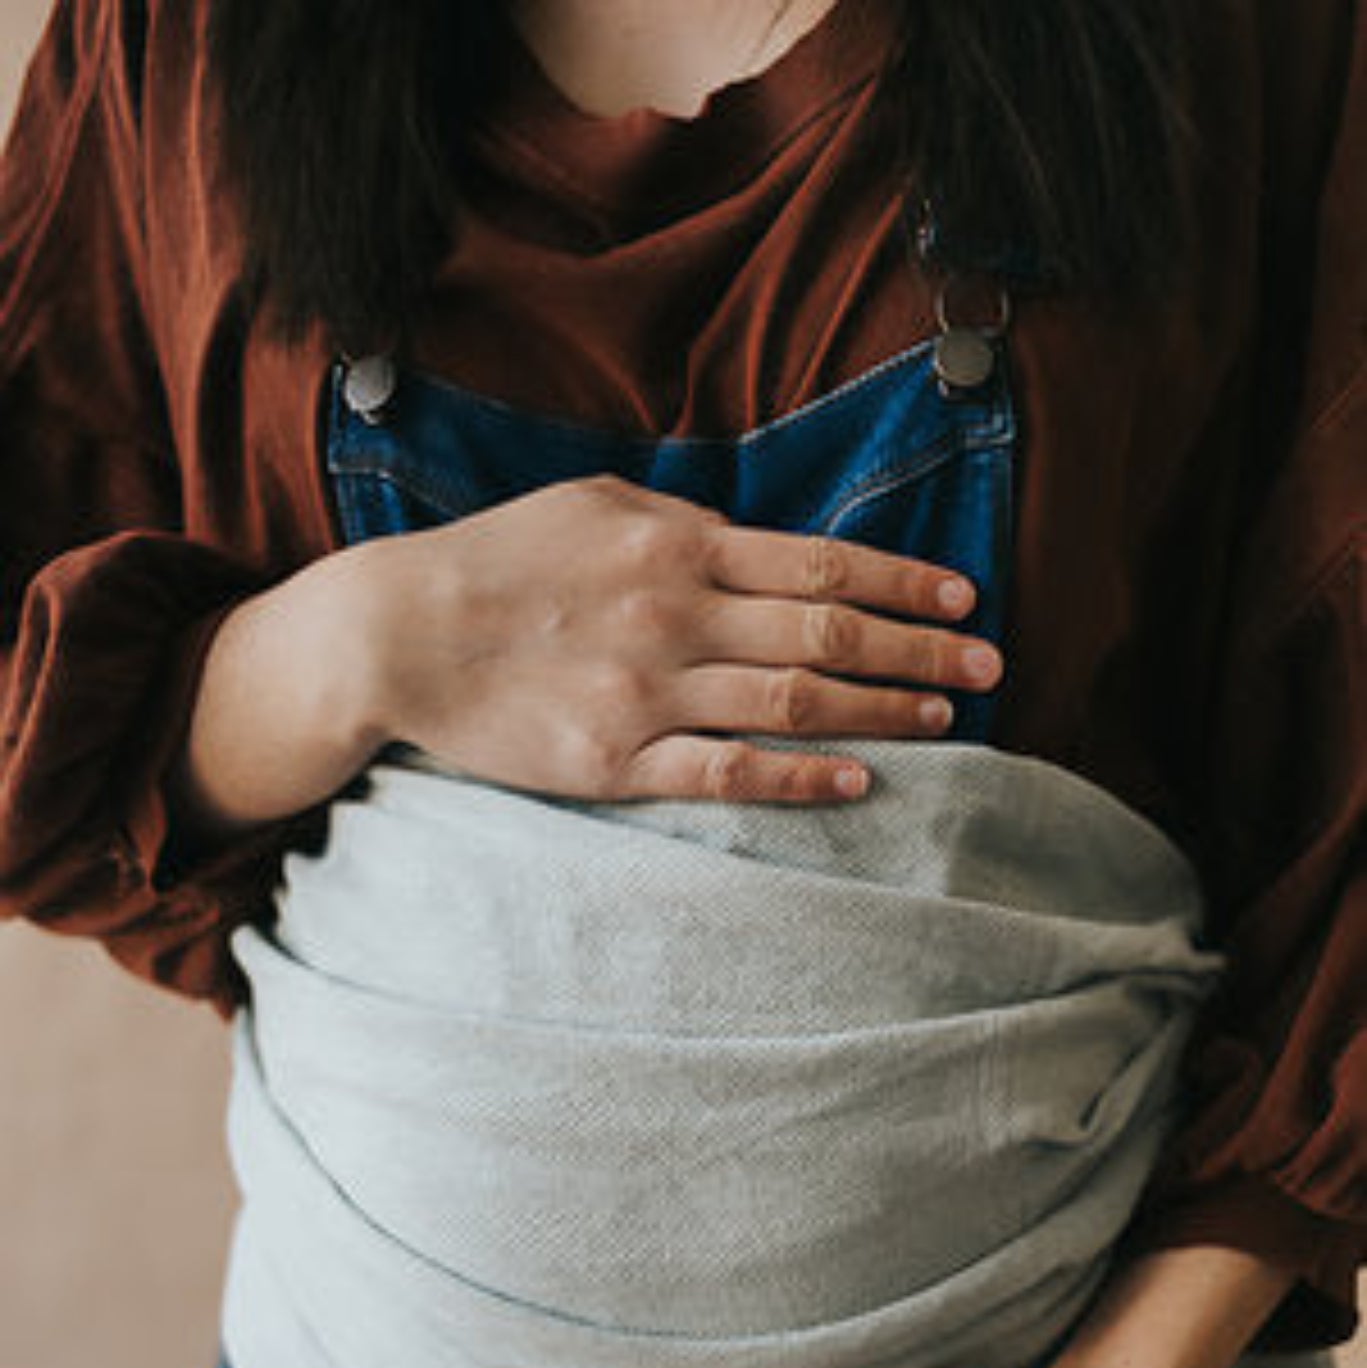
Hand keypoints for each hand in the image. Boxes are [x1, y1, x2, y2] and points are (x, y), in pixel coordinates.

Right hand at [354, 472, 1002, 805]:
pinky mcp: (618, 762)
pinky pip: (729, 774)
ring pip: (796, 701)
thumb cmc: (500, 561)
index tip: (965, 599)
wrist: (401, 635)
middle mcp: (678, 616)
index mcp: (678, 547)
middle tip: (990, 668)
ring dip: (883, 711)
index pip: (824, 563)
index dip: (907, 582)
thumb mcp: (596, 507)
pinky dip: (801, 777)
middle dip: (923, 651)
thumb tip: (758, 541)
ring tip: (947, 722)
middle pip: (831, 632)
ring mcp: (651, 693)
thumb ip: (685, 523)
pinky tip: (858, 780)